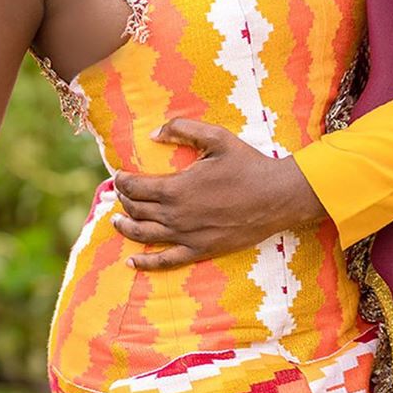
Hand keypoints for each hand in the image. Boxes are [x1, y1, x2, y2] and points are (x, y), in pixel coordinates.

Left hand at [111, 120, 325, 268]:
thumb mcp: (216, 137)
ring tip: (115, 220)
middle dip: (123, 200)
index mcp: (176, 187)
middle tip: (119, 193)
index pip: (135, 187)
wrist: (277, 196)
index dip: (122, 180)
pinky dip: (146, 263)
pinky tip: (132, 262)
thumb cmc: (247, 164)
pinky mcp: (200, 250)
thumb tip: (154, 134)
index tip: (118, 175)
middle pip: (136, 209)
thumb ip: (183, 129)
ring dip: (125, 227)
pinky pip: (166, 261)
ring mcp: (187, 236)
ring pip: (144, 235)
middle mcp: (176, 215)